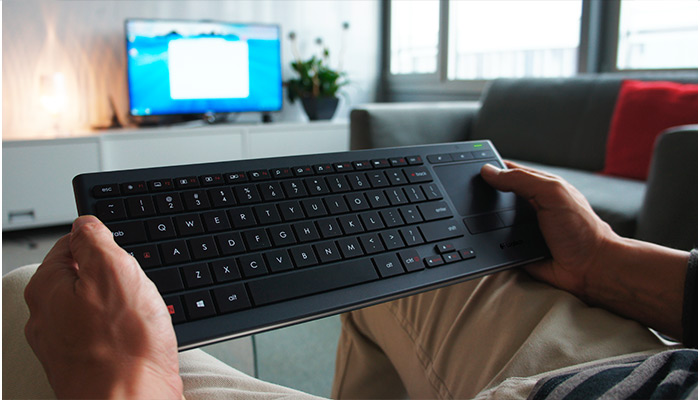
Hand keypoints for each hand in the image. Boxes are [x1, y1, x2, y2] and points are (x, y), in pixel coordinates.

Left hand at [24, 215, 182, 398]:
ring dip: (123, 306)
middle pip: (85, 277)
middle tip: (137, 289)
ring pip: (98, 307)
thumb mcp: (114, 270)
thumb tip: (85, 224)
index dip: (102, 243)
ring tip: (141, 317)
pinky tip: (140, 339)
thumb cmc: (124, 349)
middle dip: (116, 277)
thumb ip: (95, 239)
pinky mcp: (86, 365)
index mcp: (46, 289)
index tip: (122, 252)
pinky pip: (107, 334)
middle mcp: (47, 318)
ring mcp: (65, 345)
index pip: (69, 244)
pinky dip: (125, 332)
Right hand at [481, 161, 688, 339]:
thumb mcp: (552, 193)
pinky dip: (487, 244)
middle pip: (497, 197)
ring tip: (470, 220)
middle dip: (482, 197)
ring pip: (492, 222)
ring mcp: (523, 230)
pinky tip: (480, 242)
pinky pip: (495, 245)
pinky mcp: (517, 251)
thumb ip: (521, 180)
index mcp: (540, 188)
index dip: (492, 169)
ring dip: (483, 223)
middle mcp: (531, 207)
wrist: (590, 269)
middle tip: (466, 197)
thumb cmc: (580, 229)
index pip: (510, 172)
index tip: (470, 170)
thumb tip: (489, 171)